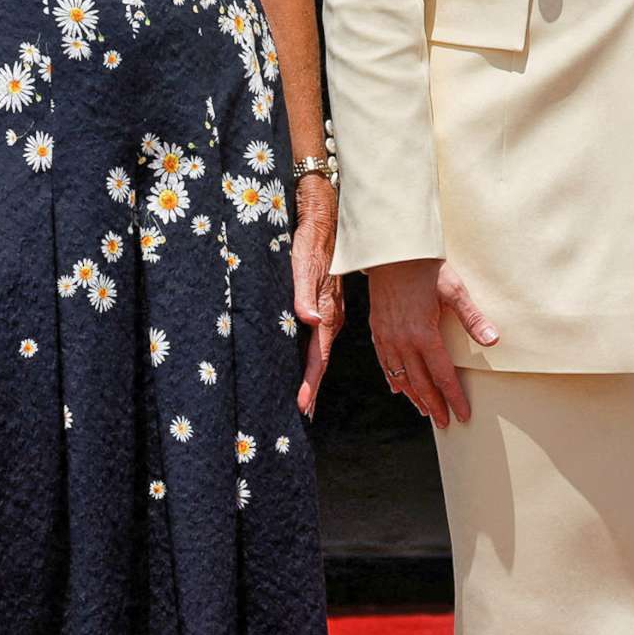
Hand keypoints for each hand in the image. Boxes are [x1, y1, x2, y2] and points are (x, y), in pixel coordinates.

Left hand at [291, 176, 342, 418]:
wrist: (326, 221)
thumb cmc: (311, 243)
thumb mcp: (302, 267)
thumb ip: (304, 295)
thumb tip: (309, 320)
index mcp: (327, 313)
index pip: (319, 357)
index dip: (310, 383)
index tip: (303, 406)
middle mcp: (332, 317)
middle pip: (321, 360)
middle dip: (313, 388)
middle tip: (303, 413)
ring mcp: (331, 312)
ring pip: (321, 351)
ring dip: (314, 375)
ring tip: (306, 397)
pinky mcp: (327, 305)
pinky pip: (320, 339)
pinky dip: (314, 358)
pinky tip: (308, 363)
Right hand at [365, 257, 497, 427]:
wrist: (391, 250)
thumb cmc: (425, 267)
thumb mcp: (454, 290)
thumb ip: (473, 318)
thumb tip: (494, 340)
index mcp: (423, 334)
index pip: (442, 375)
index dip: (454, 397)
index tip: (463, 415)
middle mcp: (402, 341)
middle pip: (421, 382)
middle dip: (434, 404)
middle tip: (445, 423)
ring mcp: (387, 336)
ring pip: (400, 376)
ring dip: (414, 396)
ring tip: (425, 411)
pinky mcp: (377, 329)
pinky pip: (384, 362)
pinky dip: (392, 378)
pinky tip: (397, 388)